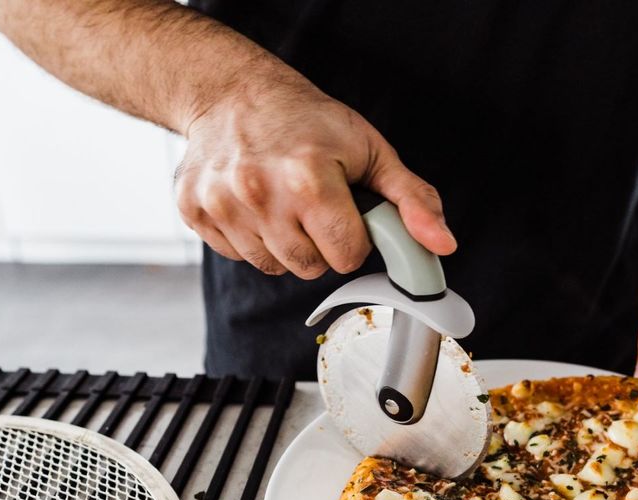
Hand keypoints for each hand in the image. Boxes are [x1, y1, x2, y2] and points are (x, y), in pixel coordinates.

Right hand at [174, 67, 455, 277]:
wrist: (233, 92)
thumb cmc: (307, 122)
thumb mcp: (371, 151)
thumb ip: (412, 200)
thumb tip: (442, 245)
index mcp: (309, 177)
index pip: (346, 256)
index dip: (353, 238)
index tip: (345, 211)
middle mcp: (260, 192)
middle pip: (310, 268)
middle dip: (320, 243)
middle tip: (314, 203)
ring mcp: (222, 204)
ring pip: (273, 267)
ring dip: (285, 244)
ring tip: (283, 201)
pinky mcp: (195, 211)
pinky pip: (239, 256)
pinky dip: (251, 237)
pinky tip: (254, 203)